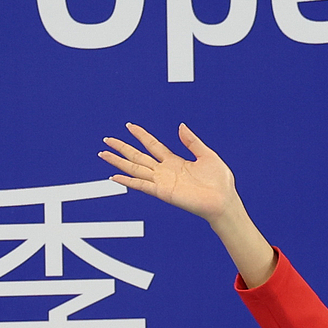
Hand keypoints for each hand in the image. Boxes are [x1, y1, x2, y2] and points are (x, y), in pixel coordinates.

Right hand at [100, 122, 275, 286]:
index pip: (152, 145)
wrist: (223, 201)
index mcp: (175, 161)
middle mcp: (165, 171)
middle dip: (122, 147)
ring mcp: (162, 182)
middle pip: (138, 156)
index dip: (141, 135)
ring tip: (104, 154)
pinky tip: (115, 177)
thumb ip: (192, 141)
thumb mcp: (207, 155)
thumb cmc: (220, 182)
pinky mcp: (163, 193)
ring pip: (135, 169)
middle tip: (107, 140)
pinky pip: (142, 185)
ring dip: (119, 162)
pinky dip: (128, 181)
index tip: (129, 126)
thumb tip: (181, 126)